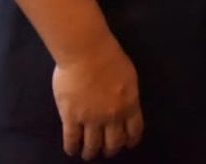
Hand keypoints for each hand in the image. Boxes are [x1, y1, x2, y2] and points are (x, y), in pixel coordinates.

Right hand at [54, 37, 143, 159]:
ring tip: (88, 154)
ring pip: (93, 145)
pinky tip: (71, 150)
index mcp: (130, 104)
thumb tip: (127, 104)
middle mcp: (112, 116)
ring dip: (91, 152)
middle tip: (106, 151)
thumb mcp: (129, 76)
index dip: (131, 140)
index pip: (134, 130)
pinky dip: (72, 148)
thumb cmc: (108, 56)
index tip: (127, 144)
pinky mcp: (71, 117)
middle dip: (111, 150)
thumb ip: (128, 94)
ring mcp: (91, 119)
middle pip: (114, 142)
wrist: (86, 52)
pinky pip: (72, 139)